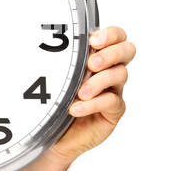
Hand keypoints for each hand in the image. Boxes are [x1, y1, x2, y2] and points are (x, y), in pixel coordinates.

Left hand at [48, 26, 134, 163]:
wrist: (49, 135)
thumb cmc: (51, 102)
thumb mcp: (52, 78)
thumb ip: (57, 62)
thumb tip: (42, 44)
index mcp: (97, 56)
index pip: (117, 36)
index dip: (111, 35)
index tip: (93, 41)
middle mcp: (109, 71)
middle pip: (127, 51)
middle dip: (111, 54)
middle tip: (92, 63)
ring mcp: (113, 90)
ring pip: (120, 75)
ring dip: (99, 81)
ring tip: (81, 92)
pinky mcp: (113, 111)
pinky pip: (111, 102)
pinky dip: (93, 104)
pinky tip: (76, 108)